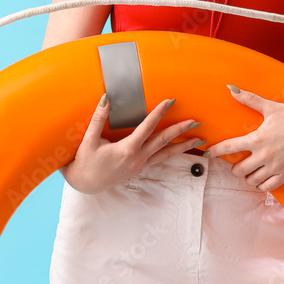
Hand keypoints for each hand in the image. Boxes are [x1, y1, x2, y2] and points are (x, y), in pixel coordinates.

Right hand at [61, 94, 202, 193]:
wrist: (84, 184)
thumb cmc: (85, 162)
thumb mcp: (89, 140)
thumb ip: (98, 118)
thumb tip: (106, 99)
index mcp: (127, 149)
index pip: (147, 127)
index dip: (159, 112)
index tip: (170, 101)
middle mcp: (137, 158)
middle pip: (163, 141)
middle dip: (180, 130)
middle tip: (195, 121)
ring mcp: (139, 165)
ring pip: (165, 154)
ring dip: (182, 146)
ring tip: (198, 140)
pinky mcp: (138, 169)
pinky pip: (159, 159)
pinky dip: (171, 153)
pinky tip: (178, 149)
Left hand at [204, 84, 283, 191]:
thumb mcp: (271, 107)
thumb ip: (249, 99)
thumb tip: (231, 88)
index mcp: (257, 138)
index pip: (229, 147)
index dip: (215, 151)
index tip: (207, 153)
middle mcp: (264, 155)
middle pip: (239, 170)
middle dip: (235, 168)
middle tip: (237, 164)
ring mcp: (276, 167)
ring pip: (252, 180)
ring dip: (248, 177)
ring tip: (250, 171)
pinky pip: (269, 187)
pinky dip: (262, 184)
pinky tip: (262, 178)